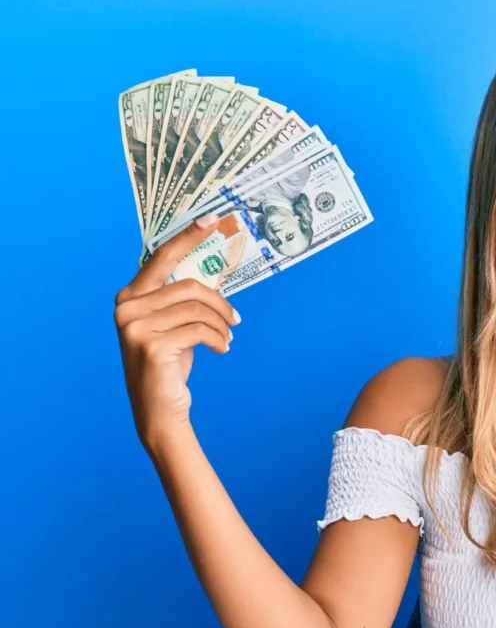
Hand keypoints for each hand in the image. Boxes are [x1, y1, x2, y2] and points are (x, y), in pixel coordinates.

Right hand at [114, 214, 239, 450]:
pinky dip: (218, 339)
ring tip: (227, 339)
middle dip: (220, 303)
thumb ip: (181, 300)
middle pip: (190, 286)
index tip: (214, 218)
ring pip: (198, 309)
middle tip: (236, 320)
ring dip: (222, 325)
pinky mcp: (151, 346)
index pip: (161, 257)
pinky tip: (222, 350)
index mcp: (130, 297)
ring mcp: (135, 327)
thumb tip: (213, 275)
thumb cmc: (171, 364)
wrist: (158, 409)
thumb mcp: (173, 325)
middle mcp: (126, 308)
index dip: (188, 236)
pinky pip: (200, 330)